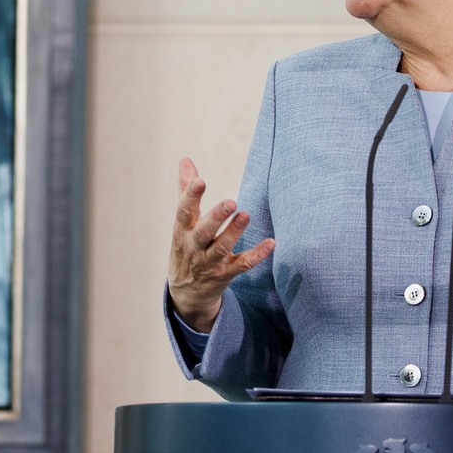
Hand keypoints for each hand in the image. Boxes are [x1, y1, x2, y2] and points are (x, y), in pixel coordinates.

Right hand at [167, 157, 274, 332]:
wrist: (186, 292)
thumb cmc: (186, 247)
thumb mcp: (182, 222)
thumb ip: (186, 190)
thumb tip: (185, 159)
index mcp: (182, 230)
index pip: (184, 212)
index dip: (191, 196)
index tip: (200, 180)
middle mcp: (194, 247)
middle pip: (203, 232)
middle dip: (216, 218)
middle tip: (231, 202)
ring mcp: (210, 262)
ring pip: (222, 248)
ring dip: (234, 233)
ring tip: (245, 215)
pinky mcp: (226, 274)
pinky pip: (242, 264)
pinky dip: (257, 255)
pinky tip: (271, 243)